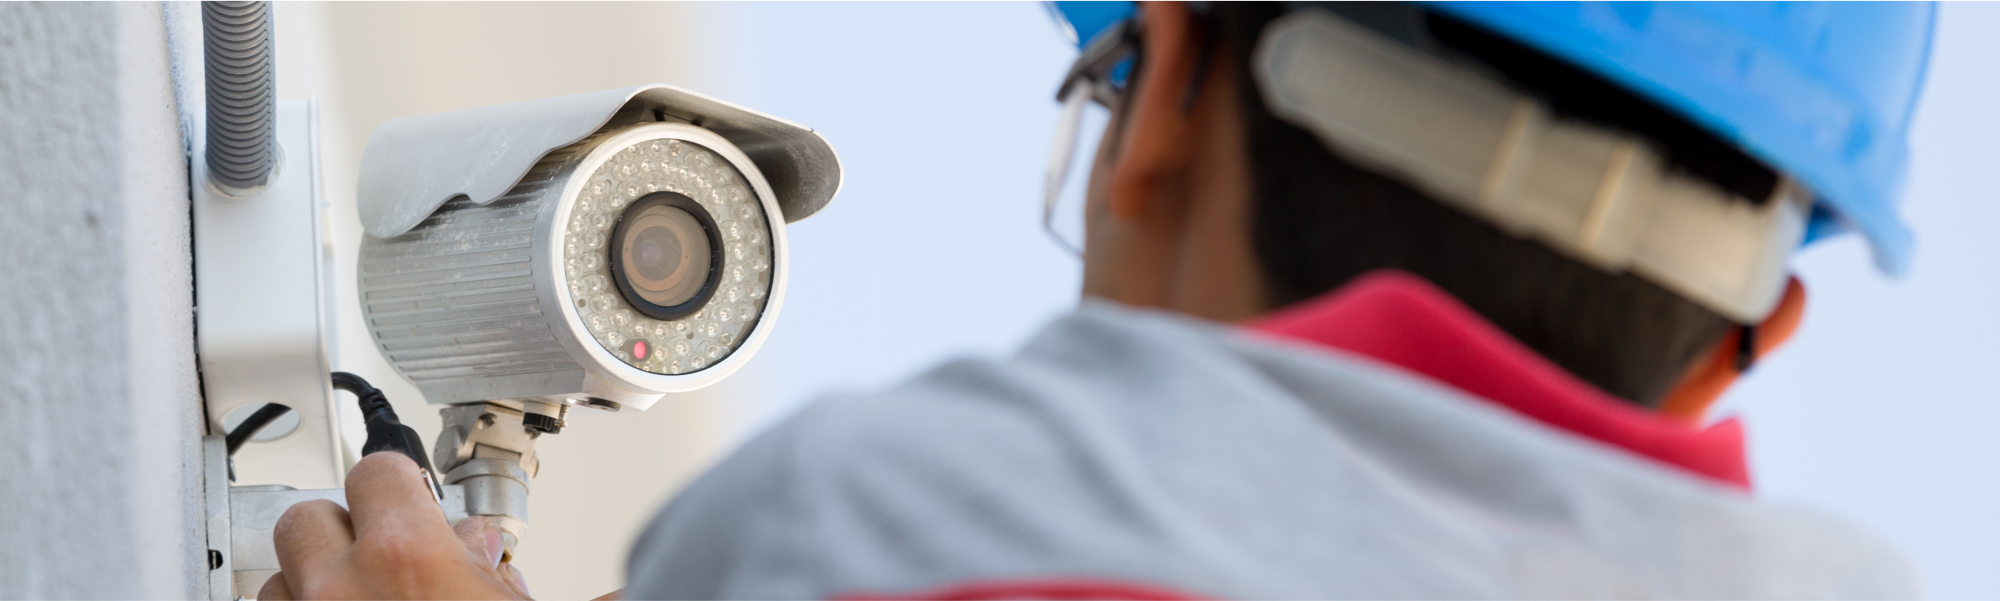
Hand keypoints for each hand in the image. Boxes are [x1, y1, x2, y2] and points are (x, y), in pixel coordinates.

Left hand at [258, 452, 531, 599]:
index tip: (408, 495)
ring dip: (312, 581)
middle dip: (341, 530)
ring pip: (278, 576)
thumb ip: (492, 568)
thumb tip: (480, 549)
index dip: (397, 483)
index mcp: (405, 556)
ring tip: (356, 596)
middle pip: (307, 517)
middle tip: (379, 555)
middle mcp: (340, 587)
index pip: (376, 470)